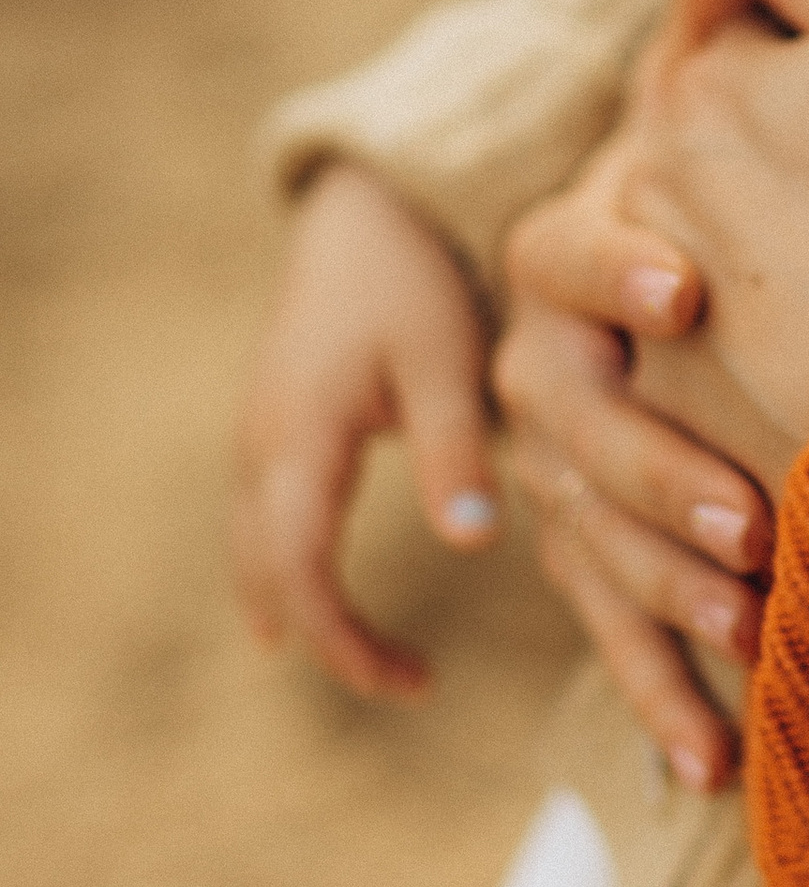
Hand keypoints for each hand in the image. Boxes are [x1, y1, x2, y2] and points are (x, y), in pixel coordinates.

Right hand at [231, 160, 500, 699]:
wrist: (366, 204)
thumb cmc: (414, 275)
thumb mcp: (445, 358)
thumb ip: (455, 449)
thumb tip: (472, 543)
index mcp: (300, 440)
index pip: (301, 574)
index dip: (349, 641)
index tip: (417, 683)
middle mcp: (264, 447)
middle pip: (270, 575)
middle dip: (330, 638)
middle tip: (408, 682)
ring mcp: (261, 435)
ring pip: (258, 550)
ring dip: (304, 608)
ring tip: (372, 660)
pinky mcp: (277, 424)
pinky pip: (265, 519)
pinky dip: (290, 569)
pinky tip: (322, 597)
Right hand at [496, 144, 775, 794]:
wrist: (651, 254)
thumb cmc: (716, 158)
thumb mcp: (717, 86)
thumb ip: (722, 20)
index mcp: (568, 251)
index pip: (567, 254)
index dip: (618, 265)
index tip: (691, 288)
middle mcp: (543, 365)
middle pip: (576, 426)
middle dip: (661, 476)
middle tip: (756, 521)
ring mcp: (556, 466)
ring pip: (591, 543)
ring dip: (667, 602)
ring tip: (753, 640)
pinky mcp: (586, 546)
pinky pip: (611, 627)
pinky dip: (661, 696)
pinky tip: (711, 767)